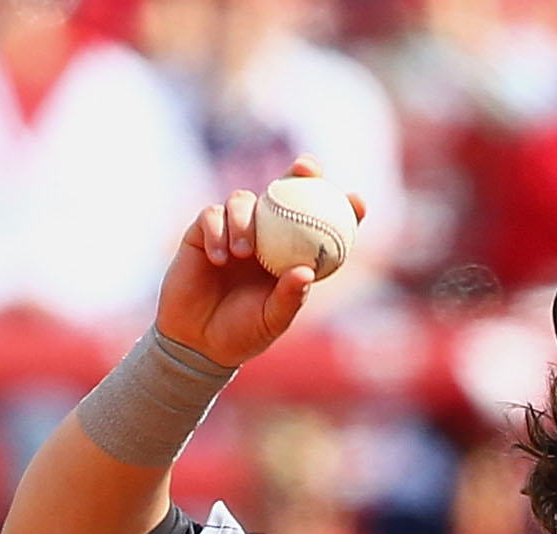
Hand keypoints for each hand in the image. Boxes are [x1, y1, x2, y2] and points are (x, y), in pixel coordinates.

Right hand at [155, 157, 366, 370]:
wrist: (199, 341)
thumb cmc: (242, 333)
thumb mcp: (272, 321)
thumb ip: (290, 297)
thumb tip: (307, 270)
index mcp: (289, 254)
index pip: (317, 225)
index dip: (340, 208)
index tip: (357, 201)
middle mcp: (264, 234)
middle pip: (283, 191)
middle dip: (298, 172)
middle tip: (307, 169)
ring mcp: (234, 228)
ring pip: (243, 200)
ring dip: (245, 221)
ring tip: (244, 253)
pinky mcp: (203, 229)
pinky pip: (212, 216)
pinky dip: (218, 233)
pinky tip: (220, 258)